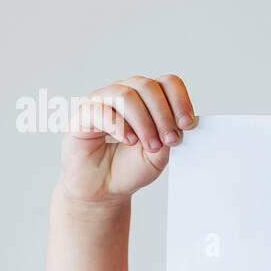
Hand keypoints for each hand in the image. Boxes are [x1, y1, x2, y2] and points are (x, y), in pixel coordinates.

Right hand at [57, 74, 195, 205]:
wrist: (104, 188)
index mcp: (147, 99)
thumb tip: (182, 121)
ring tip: (150, 145)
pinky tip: (129, 141)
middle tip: (170, 140)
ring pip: (126, 95)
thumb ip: (169, 135)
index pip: (167, 82)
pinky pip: (100, 110)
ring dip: (143, 122)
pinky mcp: (83, 114)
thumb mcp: (160, 155)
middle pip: (148, 86)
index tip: (187, 124)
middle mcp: (124, 93)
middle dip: (163, 115)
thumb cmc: (130, 168)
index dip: (180, 100)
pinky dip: (119, 126)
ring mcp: (102, 101)